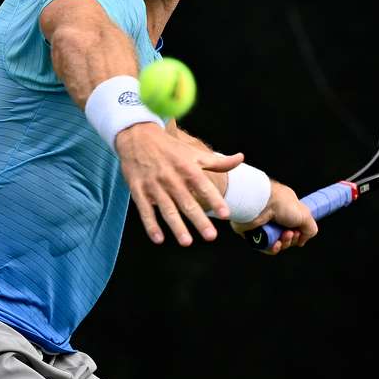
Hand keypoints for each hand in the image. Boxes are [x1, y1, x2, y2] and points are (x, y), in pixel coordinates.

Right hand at [115, 122, 243, 245]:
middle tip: (211, 236)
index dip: (215, 200)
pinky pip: (145, 210)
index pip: (204, 186)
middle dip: (199, 220)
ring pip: (167, 209)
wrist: (138, 136)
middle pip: (187, 202)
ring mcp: (154, 185)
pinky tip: (158, 238)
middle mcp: (172, 178)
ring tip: (187, 242)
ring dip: (176, 226)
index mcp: (188, 168)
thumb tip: (241, 159)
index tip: (225, 214)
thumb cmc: (170, 148)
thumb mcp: (194, 152)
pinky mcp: (138, 190)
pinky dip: (151, 225)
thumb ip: (218, 161)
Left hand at [230, 181, 317, 254]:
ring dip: (284, 244)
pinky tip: (275, 244)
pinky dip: (272, 248)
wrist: (259, 204)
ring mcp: (264, 225)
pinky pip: (266, 247)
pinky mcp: (254, 233)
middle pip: (287, 237)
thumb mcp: (305, 215)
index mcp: (287, 208)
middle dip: (292, 239)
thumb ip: (310, 229)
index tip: (300, 232)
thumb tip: (302, 240)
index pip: (295, 225)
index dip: (300, 232)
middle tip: (291, 233)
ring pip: (277, 243)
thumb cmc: (280, 204)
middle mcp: (275, 216)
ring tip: (283, 236)